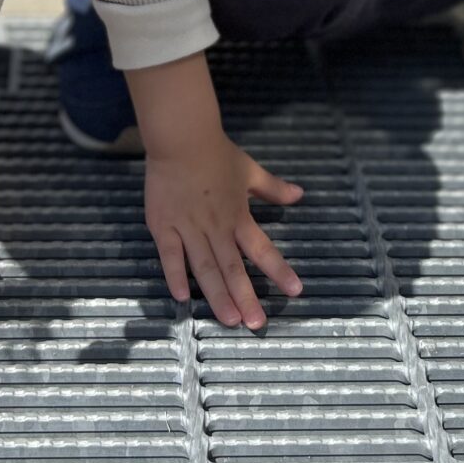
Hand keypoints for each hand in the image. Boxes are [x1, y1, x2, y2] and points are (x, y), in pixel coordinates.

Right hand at [145, 129, 303, 329]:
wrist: (180, 138)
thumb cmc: (216, 154)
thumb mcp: (250, 170)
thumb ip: (273, 188)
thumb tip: (300, 194)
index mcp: (238, 215)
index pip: (262, 248)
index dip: (279, 270)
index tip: (295, 291)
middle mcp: (216, 227)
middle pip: (233, 267)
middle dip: (246, 296)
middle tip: (257, 324)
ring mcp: (188, 228)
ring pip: (205, 267)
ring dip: (218, 295)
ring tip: (229, 320)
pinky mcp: (163, 226)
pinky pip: (170, 255)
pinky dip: (175, 276)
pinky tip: (182, 298)